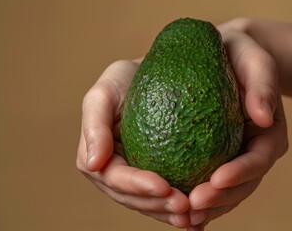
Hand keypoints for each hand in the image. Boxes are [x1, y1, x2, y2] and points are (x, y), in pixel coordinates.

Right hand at [76, 60, 190, 227]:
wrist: (152, 74)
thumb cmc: (125, 80)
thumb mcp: (104, 93)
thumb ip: (94, 124)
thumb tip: (92, 164)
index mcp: (98, 158)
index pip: (116, 179)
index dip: (138, 187)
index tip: (164, 187)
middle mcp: (114, 174)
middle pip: (133, 199)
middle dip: (157, 206)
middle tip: (186, 207)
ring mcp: (135, 178)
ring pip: (150, 204)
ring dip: (170, 214)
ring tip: (195, 218)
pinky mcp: (155, 175)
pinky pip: (166, 196)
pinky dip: (179, 208)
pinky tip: (200, 218)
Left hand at [186, 18, 288, 229]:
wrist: (228, 57)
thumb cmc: (241, 55)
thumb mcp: (255, 60)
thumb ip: (263, 83)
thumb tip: (262, 117)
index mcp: (269, 133)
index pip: (258, 159)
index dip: (241, 174)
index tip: (217, 180)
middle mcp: (255, 151)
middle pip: (242, 185)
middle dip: (219, 200)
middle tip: (192, 207)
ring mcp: (235, 158)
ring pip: (225, 193)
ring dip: (206, 208)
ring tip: (182, 216)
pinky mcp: (215, 159)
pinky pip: (207, 184)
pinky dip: (193, 198)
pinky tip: (174, 208)